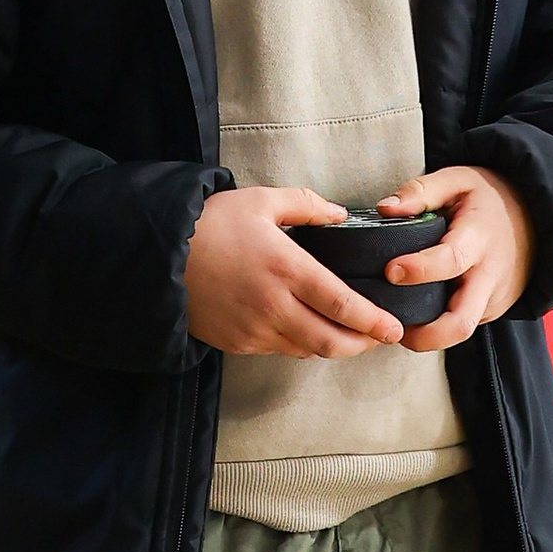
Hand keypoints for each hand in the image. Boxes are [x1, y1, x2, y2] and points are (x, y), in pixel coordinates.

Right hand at [183, 185, 405, 357]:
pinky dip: (301, 344)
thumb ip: (306, 205)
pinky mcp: (238, 343)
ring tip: (350, 336)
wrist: (158, 254)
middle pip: (331, 340)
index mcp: (285, 268)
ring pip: (307, 350)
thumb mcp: (261, 201)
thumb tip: (340, 215)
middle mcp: (273, 306)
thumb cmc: (211, 223)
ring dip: (333, 347)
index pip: (342, 305)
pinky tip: (308, 330)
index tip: (394, 328)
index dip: (373, 322)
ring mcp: (254, 329)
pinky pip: (279, 350)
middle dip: (363, 344)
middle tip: (381, 338)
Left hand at [374, 161, 533, 350]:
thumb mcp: (458, 180)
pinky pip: (463, 325)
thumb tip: (386, 208)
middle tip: (391, 323)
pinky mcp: (492, 310)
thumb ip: (421, 191)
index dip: (420, 269)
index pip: (452, 260)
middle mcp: (489, 276)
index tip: (391, 270)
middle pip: (461, 322)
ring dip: (429, 337)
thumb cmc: (489, 200)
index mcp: (479, 238)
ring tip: (397, 325)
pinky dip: (439, 328)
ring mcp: (493, 299)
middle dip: (426, 335)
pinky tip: (418, 314)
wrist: (535, 220)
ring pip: (462, 331)